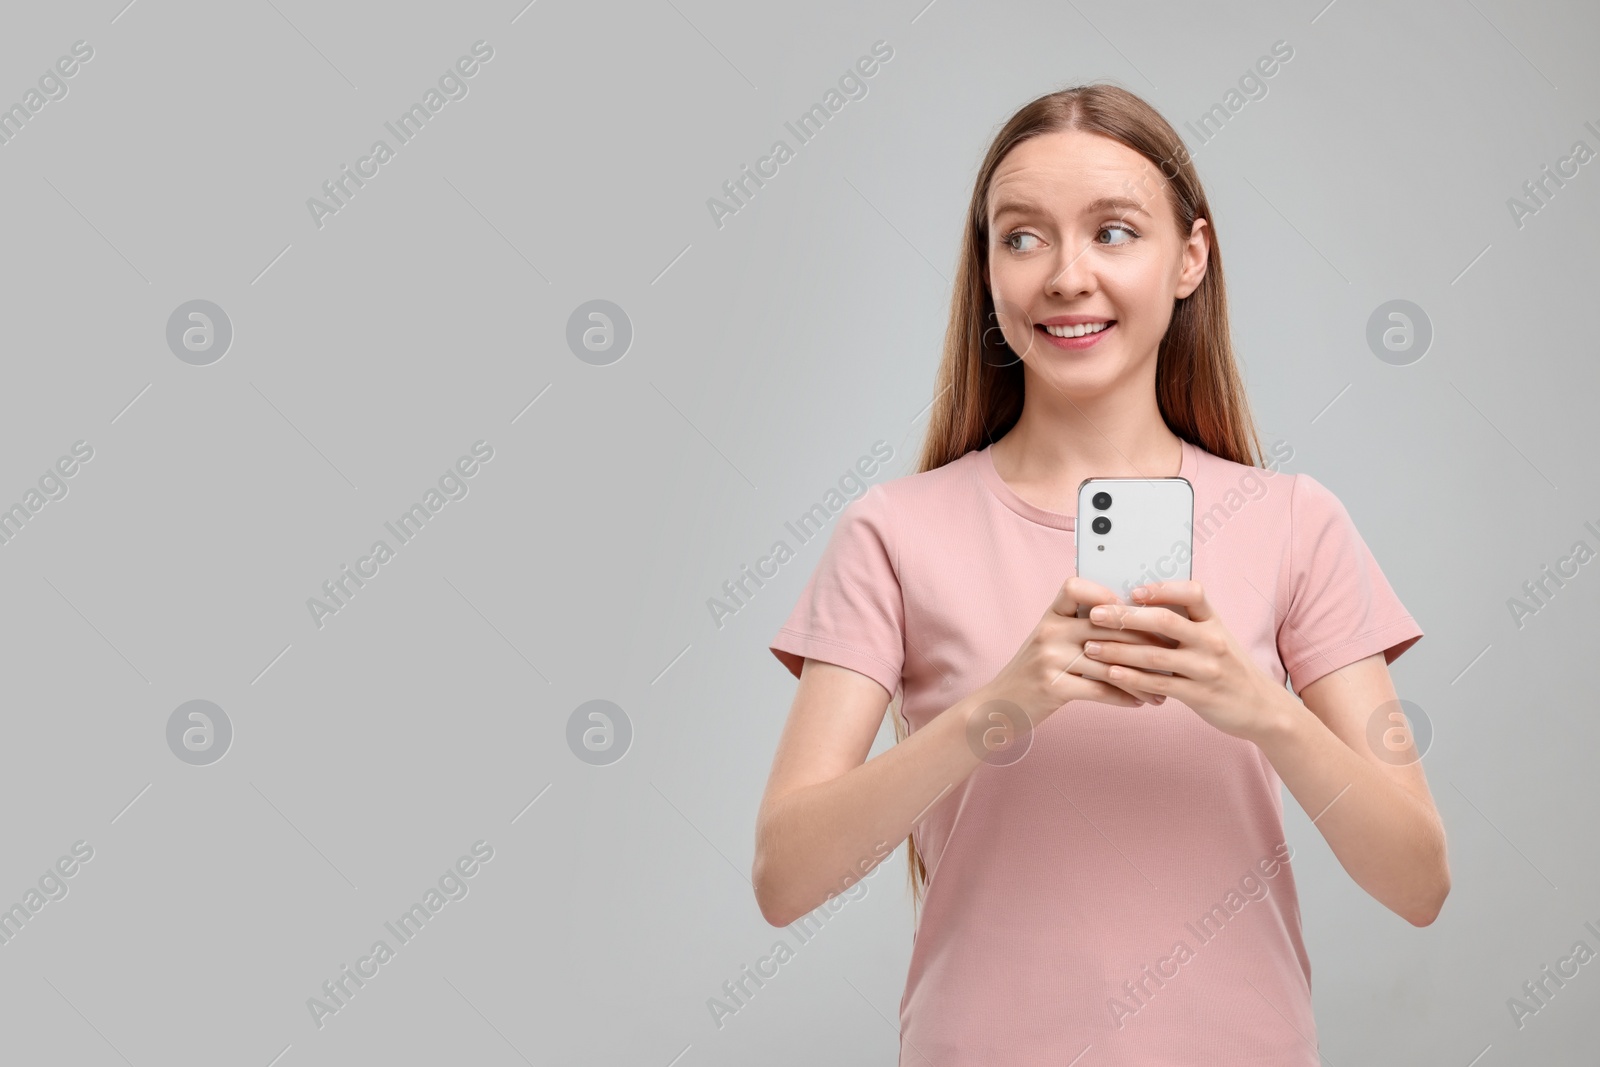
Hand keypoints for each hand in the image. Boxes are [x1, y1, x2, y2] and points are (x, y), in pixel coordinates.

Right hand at [981, 576, 1171, 726]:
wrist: (1001, 704)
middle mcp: (1049, 631)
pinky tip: (1141, 702)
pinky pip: (1099, 689)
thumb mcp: (1051, 641)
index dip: (1105, 594)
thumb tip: (1136, 622)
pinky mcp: (1052, 686)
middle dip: (1144, 643)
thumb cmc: (1036, 671)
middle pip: (1106, 628)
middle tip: (1172, 654)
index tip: (1132, 608)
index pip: (1075, 587)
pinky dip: (1125, 697)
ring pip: (1109, 663)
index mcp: (1051, 615)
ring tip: (1162, 688)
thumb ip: (1081, 627)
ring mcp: (1049, 658)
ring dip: (1141, 679)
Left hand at [1073, 580, 1284, 741]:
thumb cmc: (1227, 667)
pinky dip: (1132, 678)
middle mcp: (1211, 640)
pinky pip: (1159, 684)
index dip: (1162, 589)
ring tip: (1091, 646)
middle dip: (1125, 616)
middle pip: (1165, 621)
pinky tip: (1110, 673)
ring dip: (1119, 650)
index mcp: (1214, 621)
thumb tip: (1138, 604)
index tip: (1133, 590)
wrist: (1261, 707)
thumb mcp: (1216, 637)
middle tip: (1095, 614)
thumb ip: (1186, 623)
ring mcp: (1206, 668)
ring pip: (1155, 655)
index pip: (1192, 592)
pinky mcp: (1199, 695)